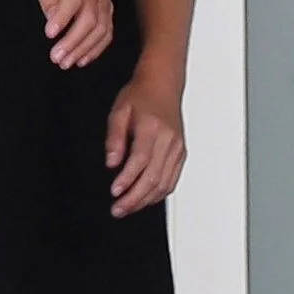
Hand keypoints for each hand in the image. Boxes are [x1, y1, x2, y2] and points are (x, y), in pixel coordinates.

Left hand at [27, 0, 115, 68]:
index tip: (49, 34)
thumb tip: (52, 18)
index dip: (62, 18)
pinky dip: (97, 48)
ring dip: (84, 49)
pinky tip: (83, 59)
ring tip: (66, 63)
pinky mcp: (107, 8)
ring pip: (100, 28)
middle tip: (56, 58)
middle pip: (89, 18)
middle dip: (73, 41)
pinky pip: (107, 31)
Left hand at [106, 74, 185, 215]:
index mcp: (153, 127)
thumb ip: (114, 138)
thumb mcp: (118, 111)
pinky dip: (158, 193)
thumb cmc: (140, 95)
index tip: (115, 191)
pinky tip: (144, 199)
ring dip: (145, 200)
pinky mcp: (181, 154)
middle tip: (118, 209)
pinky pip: (172, 180)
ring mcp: (177, 148)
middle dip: (135, 197)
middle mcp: (169, 139)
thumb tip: (112, 163)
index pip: (141, 159)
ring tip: (127, 208)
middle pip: (154, 176)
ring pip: (165, 183)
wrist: (163, 85)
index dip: (128, 179)